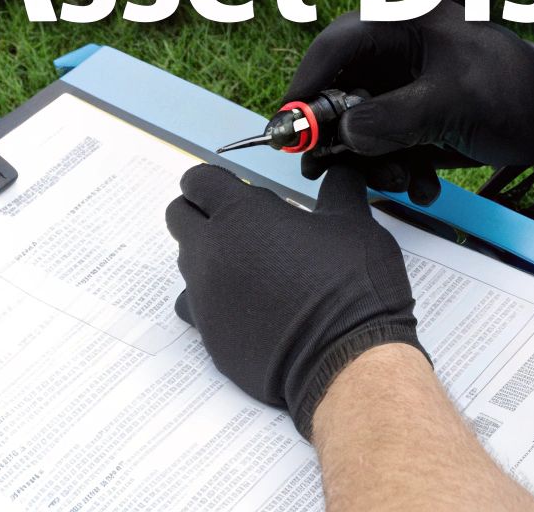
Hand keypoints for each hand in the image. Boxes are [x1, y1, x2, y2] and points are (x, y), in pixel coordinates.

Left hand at [166, 163, 424, 437]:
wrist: (346, 361)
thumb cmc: (351, 287)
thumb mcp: (354, 224)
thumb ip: (339, 189)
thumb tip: (341, 172)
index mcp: (241, 213)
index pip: (198, 180)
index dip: (214, 182)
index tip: (232, 189)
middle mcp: (211, 250)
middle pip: (179, 217)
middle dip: (200, 213)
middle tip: (236, 224)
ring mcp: (204, 295)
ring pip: (185, 262)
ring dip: (206, 256)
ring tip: (248, 268)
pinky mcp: (207, 334)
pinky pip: (193, 307)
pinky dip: (210, 301)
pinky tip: (243, 306)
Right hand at [287, 0, 533, 203]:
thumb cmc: (515, 91)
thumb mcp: (452, 103)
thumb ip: (392, 117)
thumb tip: (347, 136)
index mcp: (403, 22)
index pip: (335, 46)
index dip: (305, 86)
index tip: (287, 126)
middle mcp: (395, 50)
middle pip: (338, 90)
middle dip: (339, 136)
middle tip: (328, 168)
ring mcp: (403, 84)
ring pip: (358, 124)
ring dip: (372, 161)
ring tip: (400, 180)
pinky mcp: (413, 114)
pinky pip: (385, 142)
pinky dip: (397, 167)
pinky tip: (423, 184)